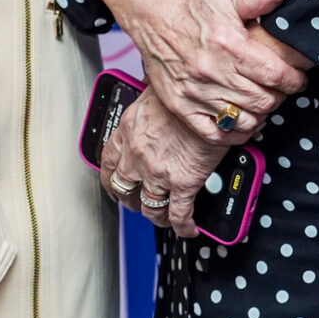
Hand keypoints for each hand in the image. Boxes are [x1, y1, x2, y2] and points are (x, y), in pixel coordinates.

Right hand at [59, 0, 309, 141]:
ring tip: (261, 103)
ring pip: (243, 118)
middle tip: (279, 89)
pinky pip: (215, 133)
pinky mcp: (180, 105)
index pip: (275, 75)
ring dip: (259, 114)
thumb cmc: (189, 4)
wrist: (150, 12)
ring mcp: (195, 92)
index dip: (294, 80)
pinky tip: (240, 120)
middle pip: (263, 100)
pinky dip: (233, 132)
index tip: (297, 79)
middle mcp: (213, 72)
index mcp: (229, 45)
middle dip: (279, 96)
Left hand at [97, 88, 225, 237]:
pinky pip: (179, 214)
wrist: (210, 99)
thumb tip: (153, 93)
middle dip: (129, 198)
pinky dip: (183, 226)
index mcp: (128, 129)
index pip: (108, 159)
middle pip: (123, 187)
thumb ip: (150, 100)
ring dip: (154, 214)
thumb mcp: (157, 89)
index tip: (113, 181)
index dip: (109, 175)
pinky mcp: (182, 183)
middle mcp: (137, 154)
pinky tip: (188, 229)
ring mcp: (158, 172)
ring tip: (162, 216)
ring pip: (149, 206)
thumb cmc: (187, 88)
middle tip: (137, 201)